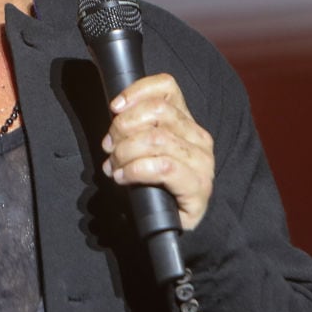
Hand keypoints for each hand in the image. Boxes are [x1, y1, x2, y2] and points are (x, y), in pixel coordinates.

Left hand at [101, 73, 214, 229]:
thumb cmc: (154, 183)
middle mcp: (198, 136)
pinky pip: (162, 167)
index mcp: (185, 120)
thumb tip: (115, 113)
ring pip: (157, 139)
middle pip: (158, 112)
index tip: (115, 107)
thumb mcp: (143, 147)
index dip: (137, 91)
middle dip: (123, 127)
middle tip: (109, 146)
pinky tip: (123, 177)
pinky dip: (135, 170)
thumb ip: (134, 127)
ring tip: (114, 166)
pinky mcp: (198, 186)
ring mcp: (201, 161)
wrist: (174, 223)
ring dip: (125, 152)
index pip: (166, 87)